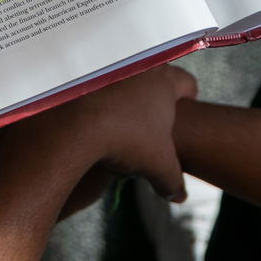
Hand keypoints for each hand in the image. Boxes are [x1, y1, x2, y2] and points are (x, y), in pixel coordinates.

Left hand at [0, 65, 199, 201]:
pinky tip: (96, 114)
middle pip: (155, 79)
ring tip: (121, 119)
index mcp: (164, 80)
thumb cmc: (124, 141)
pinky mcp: (84, 71)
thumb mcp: (158, 166)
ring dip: (125, 94)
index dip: (187, 101)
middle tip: (151, 122)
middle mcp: (139, 64)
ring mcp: (109, 65)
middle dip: (155, 99)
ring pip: (127, 78)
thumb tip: (178, 196)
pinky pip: (99, 81)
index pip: (187, 83)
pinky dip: (100, 95)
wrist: (73, 126)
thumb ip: (173, 180)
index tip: (180, 114)